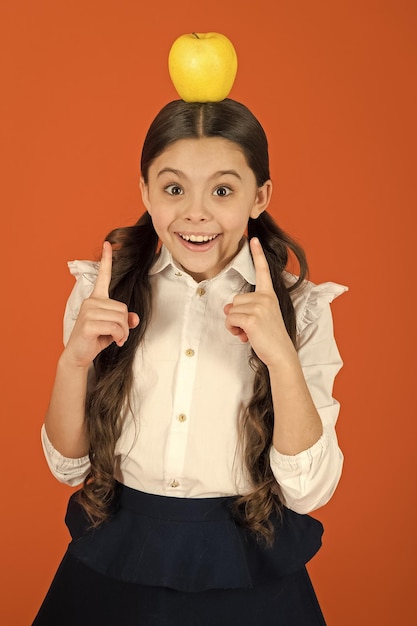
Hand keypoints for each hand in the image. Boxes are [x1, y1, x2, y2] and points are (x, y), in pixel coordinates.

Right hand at [64, 241, 139, 367]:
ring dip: (123, 332)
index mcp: (96, 299)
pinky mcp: (88, 323)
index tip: (108, 244)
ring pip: (120, 317)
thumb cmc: (95, 339)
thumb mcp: (114, 328)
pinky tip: (114, 341)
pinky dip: (119, 336)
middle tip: (118, 335)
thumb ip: (125, 320)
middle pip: (123, 307)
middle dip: (125, 324)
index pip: (103, 276)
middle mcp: (91, 301)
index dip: (107, 260)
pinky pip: (115, 326)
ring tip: (116, 339)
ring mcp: (88, 311)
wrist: (78, 355)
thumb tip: (134, 319)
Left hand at [224, 238, 293, 366]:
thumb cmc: (269, 337)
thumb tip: (228, 308)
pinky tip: (245, 336)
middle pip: (235, 299)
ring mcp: (259, 306)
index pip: (262, 271)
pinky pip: (230, 319)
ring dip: (234, 324)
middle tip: (251, 327)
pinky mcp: (251, 318)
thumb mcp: (260, 317)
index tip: (254, 239)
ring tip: (249, 332)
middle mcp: (265, 297)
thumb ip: (246, 308)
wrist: (280, 354)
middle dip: (237, 315)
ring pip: (231, 310)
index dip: (257, 254)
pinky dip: (233, 329)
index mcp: (269, 295)